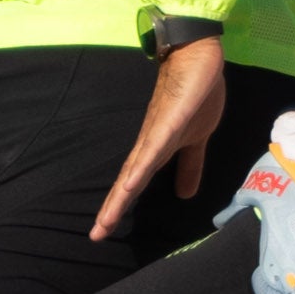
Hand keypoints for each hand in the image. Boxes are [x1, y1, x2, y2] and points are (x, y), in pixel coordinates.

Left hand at [94, 37, 226, 239]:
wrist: (197, 59)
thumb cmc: (193, 97)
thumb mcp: (195, 140)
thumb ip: (189, 166)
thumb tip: (184, 194)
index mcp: (154, 150)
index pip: (132, 184)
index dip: (118, 207)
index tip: (102, 232)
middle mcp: (149, 144)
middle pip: (126, 181)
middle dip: (112, 208)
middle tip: (97, 235)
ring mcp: (157, 131)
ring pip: (135, 168)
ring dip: (121, 194)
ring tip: (108, 218)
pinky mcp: (169, 119)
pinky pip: (155, 146)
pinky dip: (142, 166)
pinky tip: (132, 183)